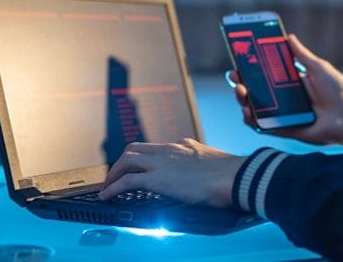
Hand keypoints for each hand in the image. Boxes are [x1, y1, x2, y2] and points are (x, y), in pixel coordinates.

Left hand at [98, 139, 244, 207]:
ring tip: (107, 186)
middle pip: (135, 148)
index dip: (143, 157)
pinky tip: (107, 196)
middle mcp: (170, 149)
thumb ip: (202, 167)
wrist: (234, 176)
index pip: (156, 147)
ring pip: (127, 160)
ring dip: (114, 173)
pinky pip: (127, 180)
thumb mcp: (213, 164)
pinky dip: (113, 188)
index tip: (138, 167)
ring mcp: (162, 162)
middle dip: (122, 161)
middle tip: (116, 175)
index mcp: (184, 145)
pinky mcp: (157, 178)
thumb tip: (204, 178)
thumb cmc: (231, 173)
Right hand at [231, 34, 342, 145]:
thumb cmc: (339, 90)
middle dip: (243, 84)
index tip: (239, 62)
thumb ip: (301, 54)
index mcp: (292, 84)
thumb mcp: (318, 67)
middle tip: (236, 77)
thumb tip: (288, 37)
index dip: (251, 70)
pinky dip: (252, 121)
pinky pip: (264, 127)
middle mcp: (285, 100)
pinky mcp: (285, 130)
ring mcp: (284, 116)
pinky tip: (247, 112)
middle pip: (257, 92)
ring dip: (244, 101)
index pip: (266, 76)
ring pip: (256, 109)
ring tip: (241, 92)